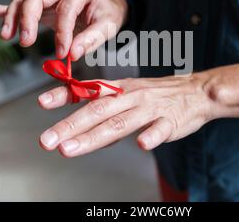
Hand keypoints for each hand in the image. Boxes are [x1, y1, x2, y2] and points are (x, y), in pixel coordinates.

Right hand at [0, 0, 127, 59]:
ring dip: (13, 17)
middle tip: (26, 42)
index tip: (62, 53)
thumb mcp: (108, 26)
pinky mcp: (41, 3)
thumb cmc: (106, 15)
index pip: (66, 8)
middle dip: (28, 18)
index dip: (62, 33)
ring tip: (7, 37)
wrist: (105, 7)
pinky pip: (19, 3)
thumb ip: (92, 39)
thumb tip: (72, 54)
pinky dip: (2, 8)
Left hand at [38, 73, 216, 156]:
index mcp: (119, 89)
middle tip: (47, 141)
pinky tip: (141, 144)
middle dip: (69, 126)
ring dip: (94, 136)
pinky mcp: (170, 121)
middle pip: (97, 112)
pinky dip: (151, 136)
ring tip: (70, 149)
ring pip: (120, 123)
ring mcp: (150, 109)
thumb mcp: (128, 93)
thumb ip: (104, 110)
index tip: (42, 103)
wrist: (196, 91)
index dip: (64, 95)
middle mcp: (130, 97)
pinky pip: (161, 129)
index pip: (88, 91)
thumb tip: (78, 128)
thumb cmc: (158, 95)